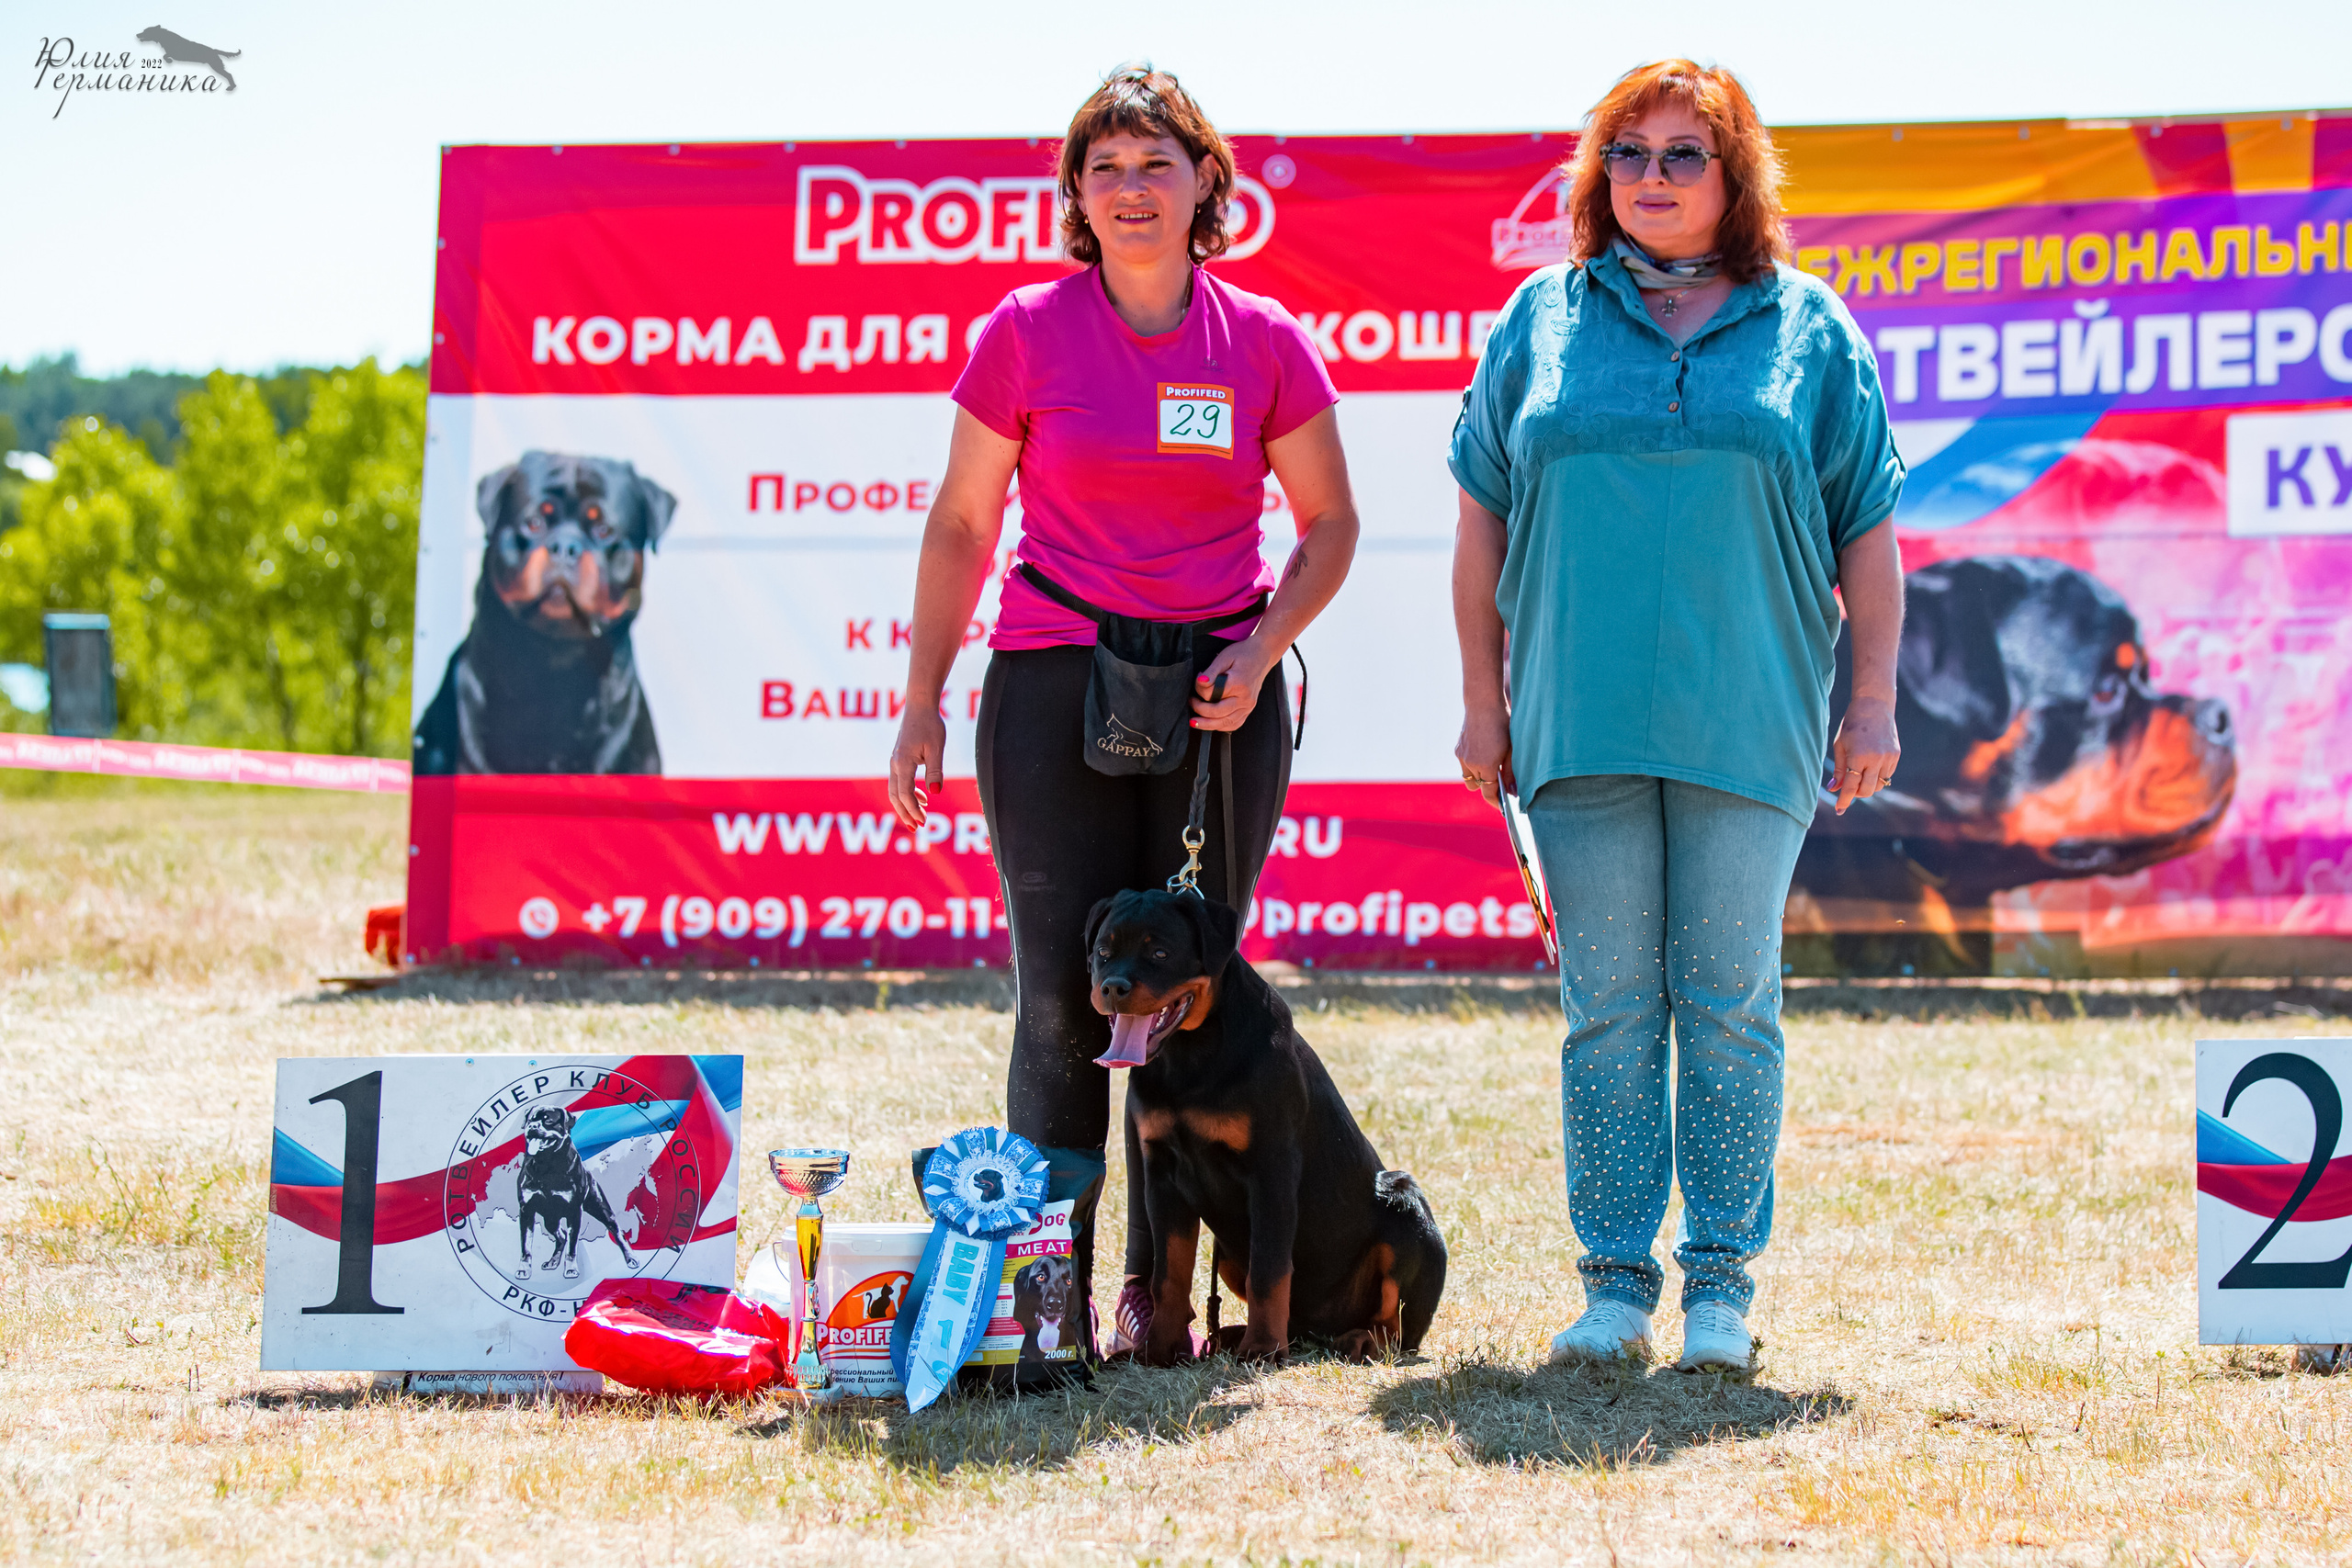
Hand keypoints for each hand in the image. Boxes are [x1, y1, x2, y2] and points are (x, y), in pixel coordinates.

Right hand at [888, 704, 945, 828]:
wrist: (919, 706)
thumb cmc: (930, 724)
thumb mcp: (936, 748)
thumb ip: (935, 770)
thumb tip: (935, 792)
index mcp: (903, 762)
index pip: (905, 793)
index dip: (913, 809)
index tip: (923, 822)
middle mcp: (895, 764)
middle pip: (895, 796)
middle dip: (905, 813)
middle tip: (917, 828)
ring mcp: (895, 762)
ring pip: (894, 790)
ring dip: (905, 806)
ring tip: (918, 819)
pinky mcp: (899, 759)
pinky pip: (898, 782)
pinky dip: (907, 794)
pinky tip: (923, 798)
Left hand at [1191, 638, 1276, 732]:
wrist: (1262, 655)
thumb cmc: (1242, 654)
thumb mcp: (1224, 658)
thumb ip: (1211, 672)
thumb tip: (1200, 682)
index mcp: (1238, 684)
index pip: (1211, 695)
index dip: (1199, 690)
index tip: (1198, 681)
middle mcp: (1245, 699)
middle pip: (1217, 713)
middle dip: (1199, 710)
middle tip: (1191, 702)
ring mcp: (1248, 706)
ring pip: (1225, 723)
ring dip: (1207, 725)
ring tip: (1195, 721)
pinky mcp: (1249, 710)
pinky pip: (1234, 724)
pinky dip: (1221, 726)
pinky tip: (1211, 723)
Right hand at [1454, 702, 1513, 810]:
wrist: (1482, 702)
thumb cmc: (1502, 724)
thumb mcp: (1512, 749)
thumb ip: (1511, 773)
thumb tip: (1513, 792)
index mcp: (1486, 766)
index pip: (1489, 793)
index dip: (1496, 801)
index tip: (1502, 807)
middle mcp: (1470, 764)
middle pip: (1477, 787)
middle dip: (1487, 787)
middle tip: (1500, 782)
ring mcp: (1462, 757)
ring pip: (1469, 777)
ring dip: (1479, 776)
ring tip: (1491, 766)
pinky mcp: (1458, 749)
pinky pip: (1465, 765)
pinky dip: (1473, 764)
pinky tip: (1484, 752)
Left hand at [1830, 693, 1899, 814]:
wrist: (1874, 705)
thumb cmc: (1851, 724)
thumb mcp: (1840, 745)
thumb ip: (1839, 769)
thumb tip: (1833, 790)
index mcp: (1858, 757)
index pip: (1851, 786)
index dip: (1844, 800)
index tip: (1840, 810)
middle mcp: (1876, 759)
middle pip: (1868, 790)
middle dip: (1857, 794)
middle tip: (1848, 789)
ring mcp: (1888, 758)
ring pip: (1879, 785)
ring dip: (1868, 785)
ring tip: (1859, 774)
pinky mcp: (1896, 755)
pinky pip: (1887, 775)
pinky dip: (1877, 776)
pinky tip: (1870, 765)